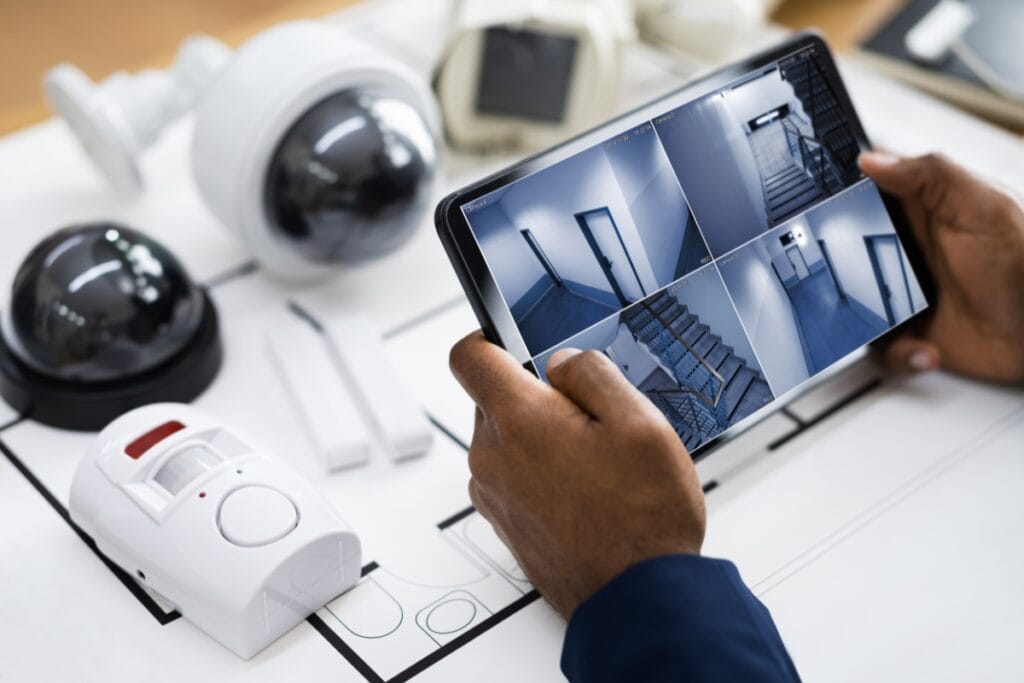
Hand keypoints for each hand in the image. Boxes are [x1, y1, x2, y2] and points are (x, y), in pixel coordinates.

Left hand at [449, 333, 705, 618]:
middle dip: (536, 396)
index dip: (488, 337)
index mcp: (518, 421)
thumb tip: (561, 362)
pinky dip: (540, 473)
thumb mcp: (639, 422)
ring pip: (506, 440)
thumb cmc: (642, 520)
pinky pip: (512, 476)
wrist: (637, 599)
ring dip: (541, 438)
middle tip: (590, 419)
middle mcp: (492, 457)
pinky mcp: (505, 523)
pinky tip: (586, 491)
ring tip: (596, 463)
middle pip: (494, 400)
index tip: (513, 341)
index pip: (467, 356)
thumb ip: (592, 374)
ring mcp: (494, 494)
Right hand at [859, 151, 1023, 382]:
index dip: (837, 200)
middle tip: (856, 283)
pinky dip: (898, 354)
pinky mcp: (910, 332)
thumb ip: (931, 176)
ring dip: (869, 323)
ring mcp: (904, 293)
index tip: (821, 212)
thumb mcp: (984, 208)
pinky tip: (925, 349)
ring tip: (899, 325)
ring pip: (853, 306)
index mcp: (920, 213)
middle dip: (838, 274)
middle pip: (843, 255)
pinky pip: (880, 347)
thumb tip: (873, 159)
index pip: (864, 195)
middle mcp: (906, 252)